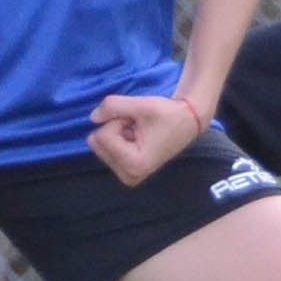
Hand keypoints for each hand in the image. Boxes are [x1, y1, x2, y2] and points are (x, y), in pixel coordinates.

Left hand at [87, 93, 205, 187]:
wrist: (187, 123)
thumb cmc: (168, 114)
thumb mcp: (141, 105)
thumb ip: (112, 106)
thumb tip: (92, 117)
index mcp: (135, 164)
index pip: (102, 135)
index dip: (119, 121)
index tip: (139, 122)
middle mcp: (129, 176)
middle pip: (97, 141)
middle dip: (115, 127)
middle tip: (138, 127)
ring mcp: (127, 176)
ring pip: (99, 144)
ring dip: (117, 132)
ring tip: (139, 132)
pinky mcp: (125, 172)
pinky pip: (105, 148)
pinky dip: (118, 139)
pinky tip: (137, 137)